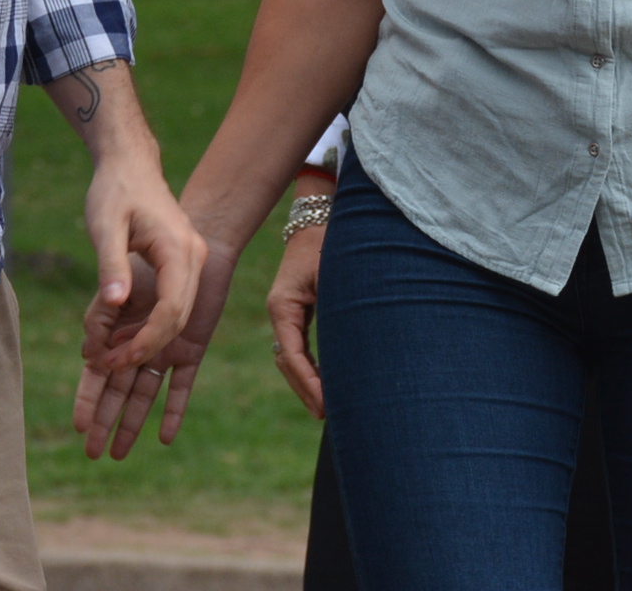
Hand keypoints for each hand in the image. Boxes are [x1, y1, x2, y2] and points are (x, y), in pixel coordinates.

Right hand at [74, 228, 238, 459]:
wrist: (189, 208)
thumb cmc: (137, 207)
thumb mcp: (119, 235)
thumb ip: (114, 267)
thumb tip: (111, 298)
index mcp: (116, 309)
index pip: (102, 352)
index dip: (98, 378)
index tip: (93, 387)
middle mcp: (137, 327)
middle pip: (117, 380)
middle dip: (102, 414)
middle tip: (87, 449)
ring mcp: (166, 337)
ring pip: (145, 386)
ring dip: (131, 419)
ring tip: (114, 454)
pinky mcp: (193, 341)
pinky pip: (183, 380)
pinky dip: (175, 406)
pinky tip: (165, 437)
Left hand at [83, 157, 206, 376]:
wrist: (130, 163)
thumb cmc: (115, 190)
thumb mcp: (105, 225)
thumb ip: (111, 265)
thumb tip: (114, 303)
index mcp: (178, 250)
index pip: (171, 308)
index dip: (146, 339)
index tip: (117, 359)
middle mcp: (192, 259)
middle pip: (177, 319)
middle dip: (146, 347)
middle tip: (109, 366)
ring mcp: (189, 262)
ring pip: (177, 316)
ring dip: (148, 340)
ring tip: (113, 358)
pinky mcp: (180, 264)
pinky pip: (172, 304)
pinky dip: (153, 325)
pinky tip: (127, 339)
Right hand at [265, 208, 326, 418]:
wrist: (323, 216)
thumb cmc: (333, 243)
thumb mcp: (337, 280)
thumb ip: (339, 316)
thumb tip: (351, 358)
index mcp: (282, 305)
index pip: (291, 355)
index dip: (308, 383)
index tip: (326, 405)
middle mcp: (280, 311)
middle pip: (286, 362)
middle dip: (306, 390)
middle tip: (327, 416)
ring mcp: (286, 311)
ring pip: (290, 357)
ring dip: (307, 382)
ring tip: (327, 409)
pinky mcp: (298, 309)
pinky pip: (298, 346)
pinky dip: (310, 367)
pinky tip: (327, 384)